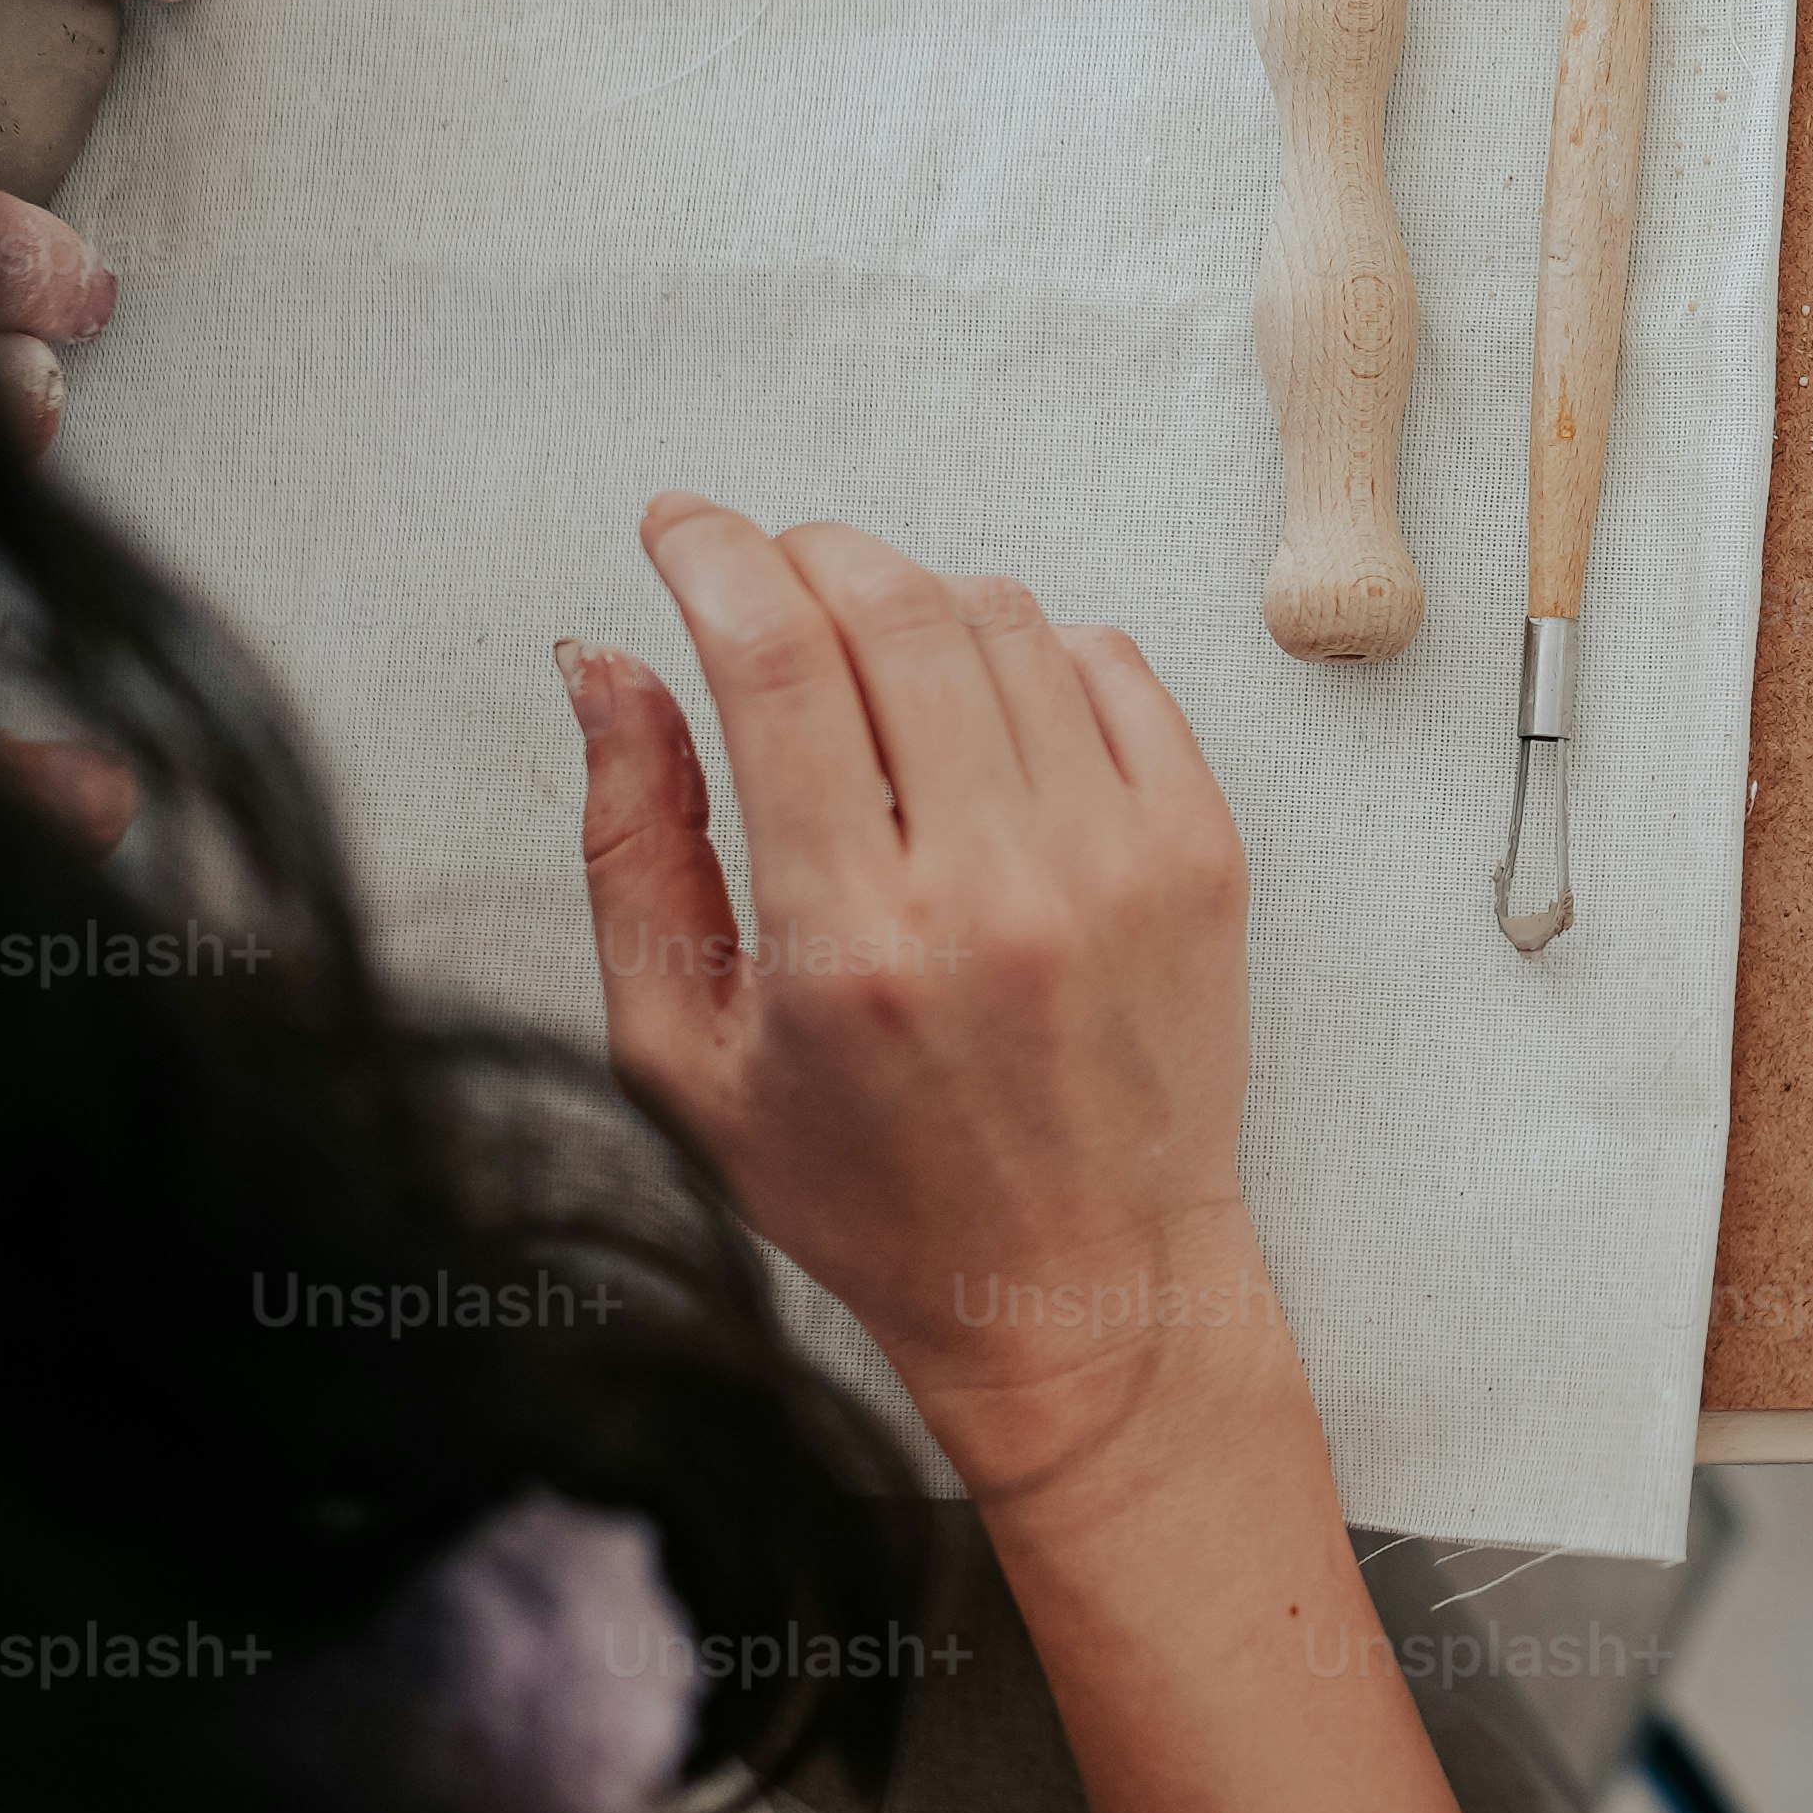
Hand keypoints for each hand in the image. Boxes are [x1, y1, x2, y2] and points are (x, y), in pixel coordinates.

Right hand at [567, 500, 1268, 1504]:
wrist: (1084, 1287)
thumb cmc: (871, 1193)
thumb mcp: (685, 1055)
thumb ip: (633, 847)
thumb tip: (608, 665)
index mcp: (851, 940)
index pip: (777, 662)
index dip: (714, 556)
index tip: (678, 525)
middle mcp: (996, 889)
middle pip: (895, 611)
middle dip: (807, 555)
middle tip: (765, 575)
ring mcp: (1119, 864)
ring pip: (1006, 621)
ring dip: (916, 602)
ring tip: (870, 664)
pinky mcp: (1204, 858)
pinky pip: (1114, 669)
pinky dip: (1037, 651)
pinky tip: (986, 715)